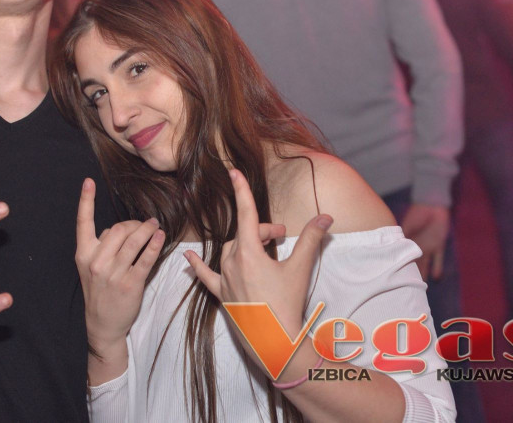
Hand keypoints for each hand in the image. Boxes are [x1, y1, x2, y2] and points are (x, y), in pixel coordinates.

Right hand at [75, 178, 164, 350]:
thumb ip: (101, 247)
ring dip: (146, 229)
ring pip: (133, 241)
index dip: (85, 200)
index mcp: (84, 255)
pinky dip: (154, 244)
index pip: (83, 223)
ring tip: (155, 225)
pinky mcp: (131, 284)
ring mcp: (113, 274)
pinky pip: (145, 259)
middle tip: (142, 225)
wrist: (102, 325)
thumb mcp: (91, 268)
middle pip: (117, 229)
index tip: (88, 182)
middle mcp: (96, 262)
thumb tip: (121, 229)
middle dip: (132, 224)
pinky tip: (160, 236)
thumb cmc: (99, 292)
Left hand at [184, 169, 330, 335]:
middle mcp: (232, 263)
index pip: (245, 214)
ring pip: (231, 251)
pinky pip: (206, 277)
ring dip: (246, 244)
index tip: (232, 171)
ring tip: (265, 251)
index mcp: (249, 254)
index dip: (241, 191)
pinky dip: (197, 266)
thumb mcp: (300, 269)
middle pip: (244, 234)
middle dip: (262, 230)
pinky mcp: (222, 295)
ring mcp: (225, 280)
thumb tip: (325, 217)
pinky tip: (187, 258)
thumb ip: (312, 239)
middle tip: (281, 236)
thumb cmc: (288, 305)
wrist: (276, 341)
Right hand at [400, 203, 449, 280]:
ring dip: (422, 273)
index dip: (397, 265)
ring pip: (424, 264)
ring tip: (420, 287)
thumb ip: (402, 238)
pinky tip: (436, 277)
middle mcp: (415, 246)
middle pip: (412, 263)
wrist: (433, 205)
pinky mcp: (438, 245)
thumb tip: (394, 250)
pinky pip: (438, 259)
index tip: (393, 276)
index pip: (401, 256)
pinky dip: (437, 267)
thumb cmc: (417, 214)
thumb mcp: (408, 225)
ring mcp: (427, 246)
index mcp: (406, 241)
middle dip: (409, 273)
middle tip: (406, 287)